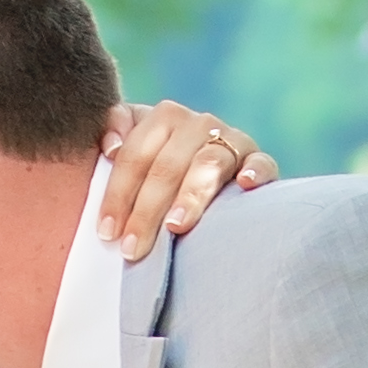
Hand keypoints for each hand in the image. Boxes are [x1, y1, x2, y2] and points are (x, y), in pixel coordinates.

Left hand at [98, 99, 274, 256]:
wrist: (204, 177)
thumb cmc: (158, 172)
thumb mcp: (133, 151)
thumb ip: (113, 136)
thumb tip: (109, 147)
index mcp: (164, 118)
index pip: (135, 155)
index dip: (117, 193)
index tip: (107, 231)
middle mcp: (198, 124)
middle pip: (168, 164)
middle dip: (147, 209)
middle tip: (133, 248)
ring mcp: (231, 140)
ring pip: (208, 164)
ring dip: (190, 196)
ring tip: (175, 227)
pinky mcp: (258, 160)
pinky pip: (261, 162)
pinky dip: (255, 170)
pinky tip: (245, 185)